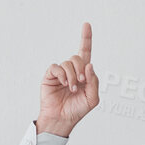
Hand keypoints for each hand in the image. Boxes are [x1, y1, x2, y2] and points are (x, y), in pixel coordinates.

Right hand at [36, 22, 99, 136]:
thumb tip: (89, 65)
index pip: (85, 52)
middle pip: (78, 57)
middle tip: (81, 82)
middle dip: (81, 69)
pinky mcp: (50, 76)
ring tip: (71, 88)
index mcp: (83, 73)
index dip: (86, 38)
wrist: (62, 119)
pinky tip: (63, 84)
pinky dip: (61, 75)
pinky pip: (56, 67)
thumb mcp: (92, 98)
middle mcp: (72, 70)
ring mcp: (60, 73)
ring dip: (72, 76)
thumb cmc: (77, 110)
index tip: (86, 24)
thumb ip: (94, 82)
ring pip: (68, 63)